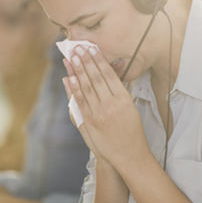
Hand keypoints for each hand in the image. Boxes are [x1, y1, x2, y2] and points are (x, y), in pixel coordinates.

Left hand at [63, 45, 150, 170]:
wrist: (129, 155)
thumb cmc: (132, 131)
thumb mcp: (131, 108)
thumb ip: (119, 92)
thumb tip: (108, 76)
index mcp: (124, 98)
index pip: (108, 74)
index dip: (98, 60)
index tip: (91, 48)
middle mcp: (112, 104)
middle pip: (95, 77)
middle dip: (85, 61)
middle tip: (77, 48)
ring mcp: (100, 113)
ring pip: (86, 87)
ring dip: (77, 71)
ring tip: (71, 58)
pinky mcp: (91, 122)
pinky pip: (80, 102)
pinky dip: (74, 89)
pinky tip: (69, 78)